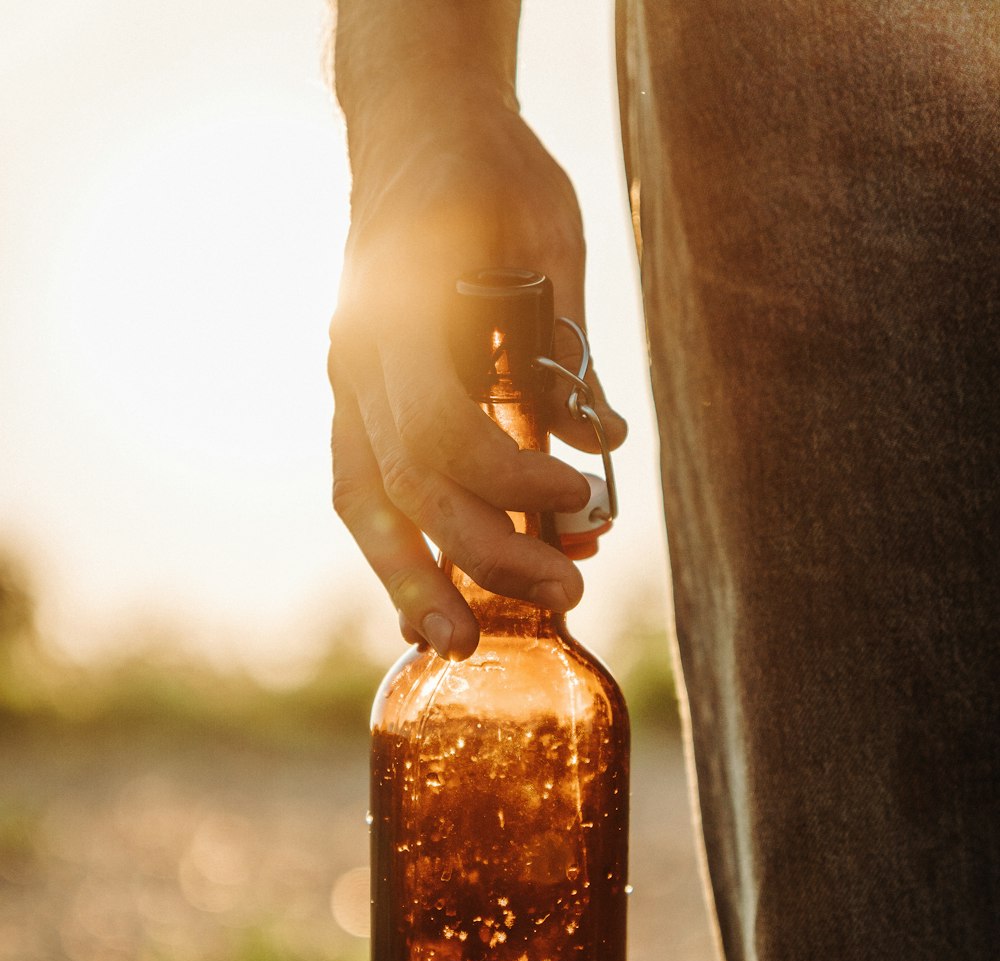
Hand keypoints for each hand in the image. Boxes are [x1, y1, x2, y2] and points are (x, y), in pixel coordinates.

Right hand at [328, 96, 625, 659]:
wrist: (415, 129)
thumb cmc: (490, 173)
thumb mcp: (550, 239)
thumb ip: (567, 352)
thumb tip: (604, 450)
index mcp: (399, 311)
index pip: (437, 429)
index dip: (509, 480)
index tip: (580, 495)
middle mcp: (357, 358)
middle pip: (408, 486)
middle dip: (484, 554)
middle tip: (566, 593)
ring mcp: (349, 383)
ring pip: (368, 503)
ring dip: (415, 580)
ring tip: (462, 642)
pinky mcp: (360, 402)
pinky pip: (369, 491)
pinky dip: (403, 549)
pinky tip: (437, 599)